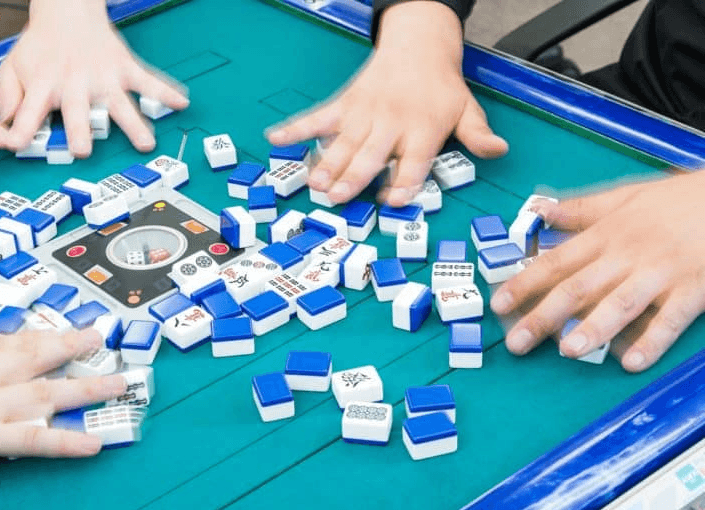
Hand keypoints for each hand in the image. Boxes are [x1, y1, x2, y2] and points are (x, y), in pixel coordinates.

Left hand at [0, 0, 187, 156]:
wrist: (66, 8)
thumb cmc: (41, 45)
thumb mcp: (12, 66)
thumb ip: (7, 97)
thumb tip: (5, 127)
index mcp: (44, 86)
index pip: (27, 113)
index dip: (21, 131)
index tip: (17, 146)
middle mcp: (74, 84)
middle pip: (77, 112)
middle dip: (80, 131)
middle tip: (83, 149)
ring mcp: (102, 78)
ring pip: (118, 104)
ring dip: (132, 124)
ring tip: (146, 143)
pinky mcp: (124, 69)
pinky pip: (148, 81)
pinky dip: (165, 91)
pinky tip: (181, 103)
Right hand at [0, 328, 126, 480]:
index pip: (4, 343)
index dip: (34, 337)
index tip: (54, 331)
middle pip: (36, 355)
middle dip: (70, 345)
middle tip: (98, 336)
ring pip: (48, 393)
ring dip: (87, 389)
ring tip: (118, 384)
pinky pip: (36, 441)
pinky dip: (67, 443)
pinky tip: (94, 444)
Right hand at [266, 1, 506, 205]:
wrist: (418, 44)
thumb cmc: (440, 86)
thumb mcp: (467, 109)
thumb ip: (478, 135)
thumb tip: (498, 151)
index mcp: (423, 129)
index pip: (413, 161)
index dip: (402, 182)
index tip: (391, 200)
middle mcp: (392, 123)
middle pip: (371, 154)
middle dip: (353, 177)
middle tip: (337, 198)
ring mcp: (365, 113)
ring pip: (343, 143)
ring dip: (326, 164)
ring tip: (313, 184)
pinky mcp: (346, 104)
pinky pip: (318, 117)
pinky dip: (296, 128)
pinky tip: (276, 139)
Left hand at [490, 172, 703, 372]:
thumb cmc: (678, 199)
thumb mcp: (625, 196)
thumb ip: (581, 209)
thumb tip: (540, 210)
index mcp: (607, 234)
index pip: (555, 262)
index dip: (524, 284)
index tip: (499, 306)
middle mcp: (627, 255)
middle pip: (578, 288)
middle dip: (543, 316)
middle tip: (516, 344)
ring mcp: (660, 273)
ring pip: (620, 303)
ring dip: (593, 328)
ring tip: (568, 351)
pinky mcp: (693, 289)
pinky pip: (671, 319)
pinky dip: (653, 341)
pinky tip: (633, 362)